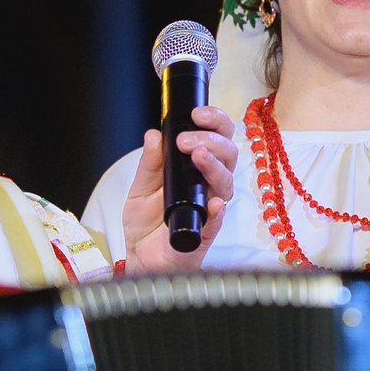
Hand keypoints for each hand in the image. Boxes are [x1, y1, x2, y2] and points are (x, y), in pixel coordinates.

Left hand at [118, 106, 239, 274]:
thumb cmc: (147, 222)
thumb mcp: (141, 186)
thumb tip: (154, 134)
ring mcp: (211, 208)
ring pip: (226, 182)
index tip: (197, 114)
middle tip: (186, 140)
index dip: (215, 122)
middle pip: (229, 155)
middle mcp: (210, 186)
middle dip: (211, 140)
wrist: (140, 256)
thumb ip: (150, 162)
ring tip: (197, 155)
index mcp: (197, 169)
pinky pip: (218, 220)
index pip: (218, 138)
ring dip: (213, 165)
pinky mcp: (206, 233)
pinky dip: (217, 210)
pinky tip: (213, 203)